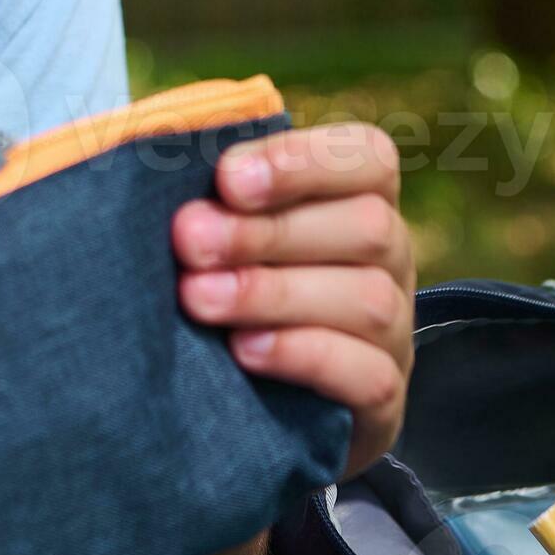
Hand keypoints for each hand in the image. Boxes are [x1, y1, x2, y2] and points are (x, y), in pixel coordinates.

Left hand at [171, 121, 414, 480]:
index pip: (368, 158)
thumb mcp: (224, 226)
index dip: (302, 161)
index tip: (228, 178)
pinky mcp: (383, 400)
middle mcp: (390, 259)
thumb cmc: (225, 279)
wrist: (251, 405)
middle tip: (189, 241)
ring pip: (368, 300)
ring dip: (274, 294)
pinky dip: (302, 356)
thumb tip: (160, 149)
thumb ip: (212, 190)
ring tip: (198, 298)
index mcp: (360, 198)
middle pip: (366, 226)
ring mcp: (394, 332)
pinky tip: (244, 350)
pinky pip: (369, 375)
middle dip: (268, 232)